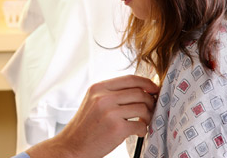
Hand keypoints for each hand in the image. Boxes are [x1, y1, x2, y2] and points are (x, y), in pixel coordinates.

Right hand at [26, 75, 158, 157]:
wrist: (72, 145)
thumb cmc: (86, 126)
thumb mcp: (93, 102)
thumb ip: (112, 94)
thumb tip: (141, 90)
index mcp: (98, 88)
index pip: (129, 79)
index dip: (146, 83)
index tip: (154, 89)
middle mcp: (103, 97)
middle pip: (139, 92)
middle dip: (150, 101)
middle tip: (151, 109)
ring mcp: (110, 112)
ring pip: (143, 108)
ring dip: (148, 116)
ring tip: (144, 122)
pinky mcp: (117, 128)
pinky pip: (140, 125)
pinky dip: (143, 130)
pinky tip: (138, 132)